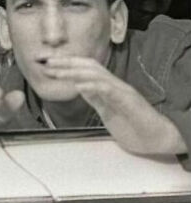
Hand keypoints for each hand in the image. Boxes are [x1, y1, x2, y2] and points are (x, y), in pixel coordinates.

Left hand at [43, 57, 185, 154]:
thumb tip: (80, 86)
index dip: (68, 65)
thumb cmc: (133, 127)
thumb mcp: (107, 111)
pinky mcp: (128, 102)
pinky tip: (79, 85)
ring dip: (75, 72)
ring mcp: (122, 92)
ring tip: (57, 71)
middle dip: (67, 63)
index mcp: (109, 88)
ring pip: (97, 75)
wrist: (155, 139)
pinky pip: (109, 90)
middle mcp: (115, 86)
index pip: (87, 70)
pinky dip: (93, 86)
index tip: (49, 66)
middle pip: (90, 67)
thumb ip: (95, 98)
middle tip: (47, 63)